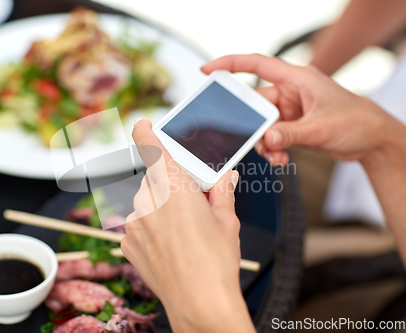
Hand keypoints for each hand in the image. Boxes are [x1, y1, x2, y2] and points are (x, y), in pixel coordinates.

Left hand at [121, 119, 254, 332]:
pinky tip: (168, 245)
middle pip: (155, 180)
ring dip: (160, 209)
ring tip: (181, 233)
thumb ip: (222, 192)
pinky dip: (150, 228)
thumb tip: (226, 176)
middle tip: (190, 207)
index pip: (152, 148)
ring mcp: (135, 222)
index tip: (141, 124)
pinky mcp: (127, 242)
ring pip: (146, 203)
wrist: (200, 304)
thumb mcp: (227, 221)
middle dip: (170, 187)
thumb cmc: (216, 262)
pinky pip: (138, 224)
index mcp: (175, 187)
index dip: (145, 132)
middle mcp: (149, 200)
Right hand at [202, 54, 399, 165]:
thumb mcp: (321, 127)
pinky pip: (272, 137)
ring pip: (262, 125)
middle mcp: (290, 92)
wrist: (372, 140)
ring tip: (275, 156)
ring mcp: (290, 111)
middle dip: (251, 125)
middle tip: (251, 140)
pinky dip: (273, 149)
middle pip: (255, 104)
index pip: (257, 65)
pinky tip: (281, 159)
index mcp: (297, 79)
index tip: (207, 70)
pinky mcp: (292, 126)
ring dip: (264, 143)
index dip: (230, 64)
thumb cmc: (356, 121)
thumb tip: (266, 140)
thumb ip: (291, 134)